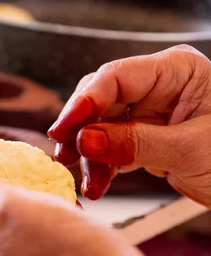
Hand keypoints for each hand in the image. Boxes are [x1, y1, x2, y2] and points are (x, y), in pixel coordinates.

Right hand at [48, 45, 210, 204]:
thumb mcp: (190, 150)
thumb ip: (135, 143)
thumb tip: (87, 140)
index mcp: (176, 71)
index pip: (116, 77)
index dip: (85, 101)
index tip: (65, 128)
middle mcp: (158, 86)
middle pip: (101, 99)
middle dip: (82, 130)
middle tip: (65, 154)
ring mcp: (149, 111)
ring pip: (100, 126)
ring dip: (89, 154)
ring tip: (88, 182)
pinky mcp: (145, 136)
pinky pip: (111, 146)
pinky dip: (102, 166)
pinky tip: (98, 185)